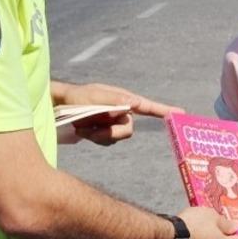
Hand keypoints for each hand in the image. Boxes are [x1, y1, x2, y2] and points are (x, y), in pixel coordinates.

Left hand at [62, 82, 183, 146]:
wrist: (58, 105)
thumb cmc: (74, 97)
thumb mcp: (91, 97)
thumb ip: (111, 100)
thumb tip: (134, 103)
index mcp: (122, 99)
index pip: (145, 106)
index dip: (162, 110)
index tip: (180, 113)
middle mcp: (120, 110)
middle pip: (128, 129)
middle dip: (110, 133)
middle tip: (91, 131)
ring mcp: (112, 122)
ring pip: (116, 138)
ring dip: (99, 135)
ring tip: (82, 127)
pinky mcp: (103, 131)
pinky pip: (106, 142)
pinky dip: (94, 137)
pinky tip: (82, 130)